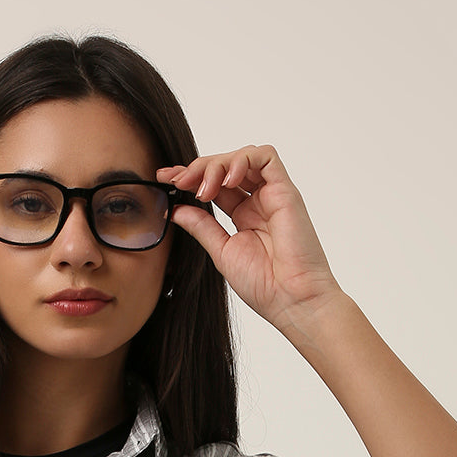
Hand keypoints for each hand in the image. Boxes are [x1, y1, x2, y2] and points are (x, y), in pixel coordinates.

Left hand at [157, 145, 344, 337]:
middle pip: (226, 167)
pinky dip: (243, 160)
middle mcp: (258, 202)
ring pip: (243, 157)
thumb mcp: (221, 252)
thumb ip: (202, 227)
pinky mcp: (286, 190)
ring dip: (218, 165)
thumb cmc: (264, 284)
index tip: (165, 179)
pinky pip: (266, 157)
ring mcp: (272, 194)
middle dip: (199, 168)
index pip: (215, 185)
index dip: (190, 177)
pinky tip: (227, 181)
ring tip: (204, 188)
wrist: (291, 299)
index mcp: (244, 216)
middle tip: (179, 181)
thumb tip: (177, 209)